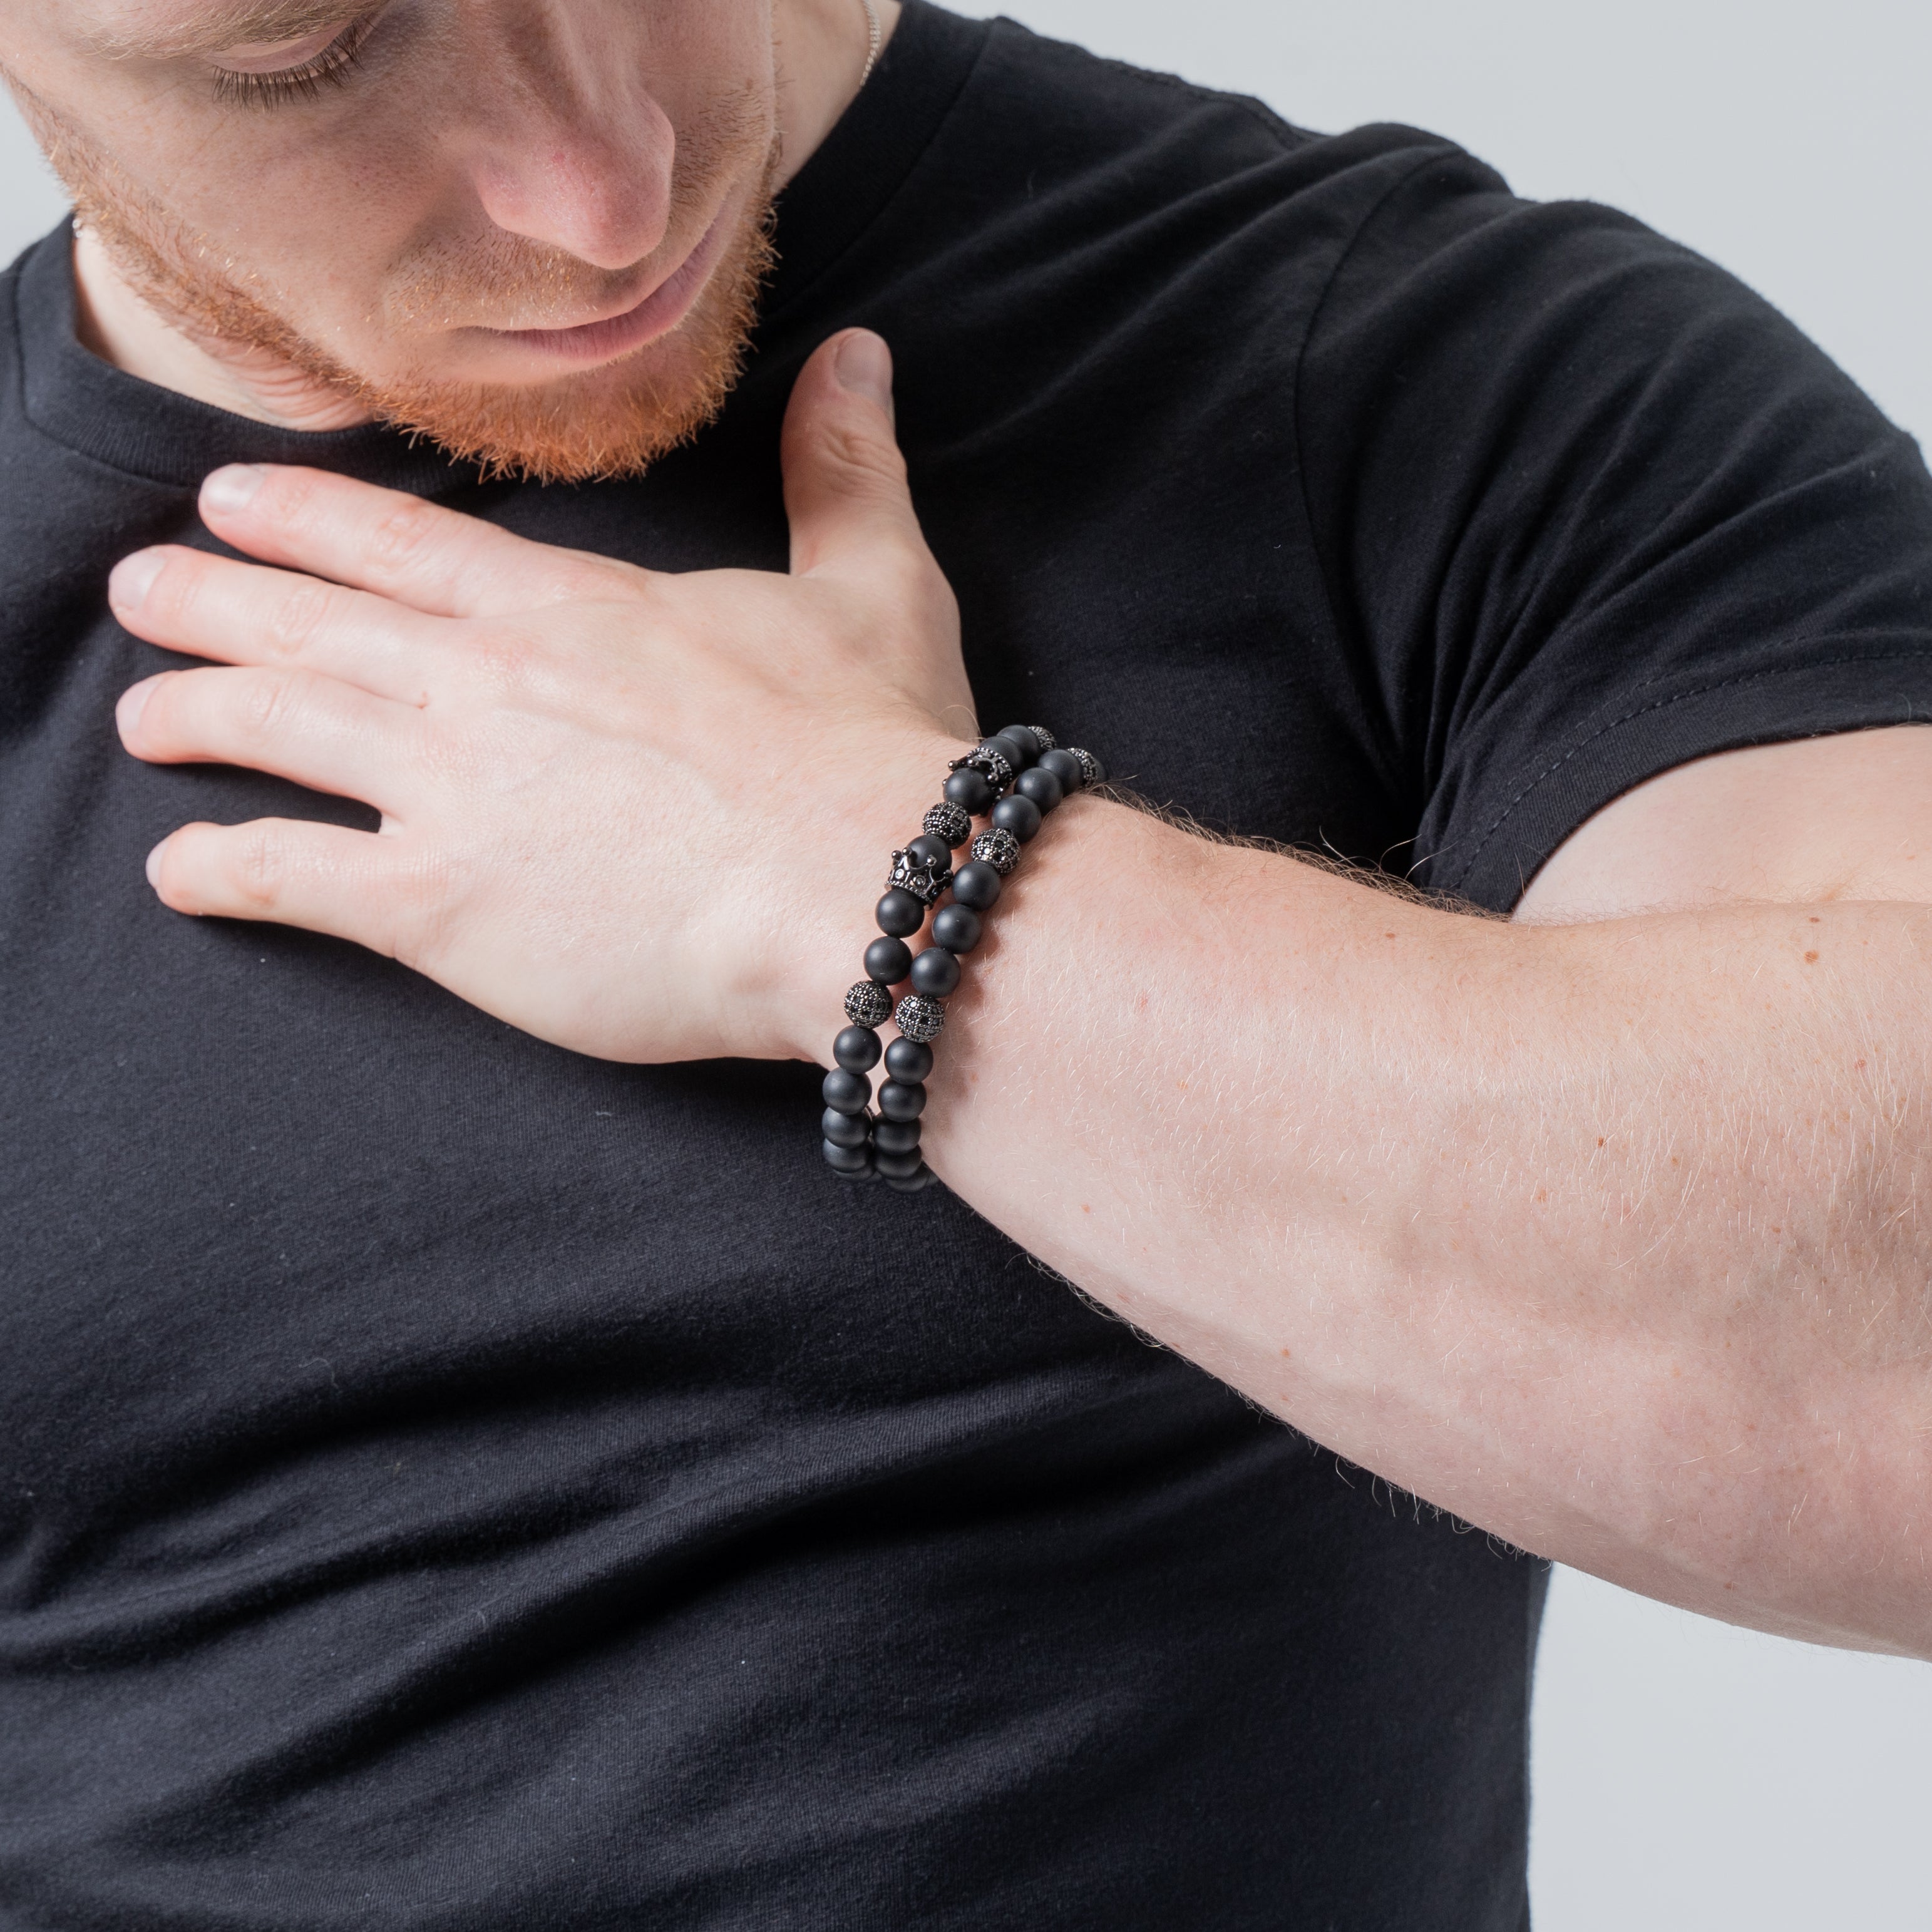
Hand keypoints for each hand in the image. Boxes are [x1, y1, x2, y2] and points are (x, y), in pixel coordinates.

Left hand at [109, 330, 976, 1064]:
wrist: (859, 885)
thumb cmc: (869, 750)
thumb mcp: (873, 588)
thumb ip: (843, 473)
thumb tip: (857, 358)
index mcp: (570, 606)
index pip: (400, 544)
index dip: (302, 517)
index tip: (228, 500)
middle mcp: (483, 681)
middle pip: (310, 624)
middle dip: (213, 599)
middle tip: (142, 589)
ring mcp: (449, 789)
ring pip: (277, 728)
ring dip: (196, 713)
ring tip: (139, 716)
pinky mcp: (441, 906)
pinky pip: (295, 875)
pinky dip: (224, 869)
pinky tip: (178, 871)